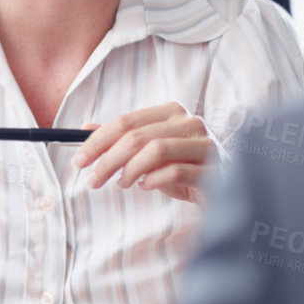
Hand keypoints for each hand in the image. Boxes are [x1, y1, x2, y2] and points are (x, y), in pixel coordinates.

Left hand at [73, 102, 214, 202]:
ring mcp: (205, 145)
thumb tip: (85, 129)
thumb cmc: (183, 169)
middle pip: (138, 136)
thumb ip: (122, 139)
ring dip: (130, 170)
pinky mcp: (214, 169)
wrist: (224, 190)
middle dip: (107, 159)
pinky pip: (176, 171)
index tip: (79, 161)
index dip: (98, 140)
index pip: (126, 121)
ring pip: (156, 150)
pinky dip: (153, 180)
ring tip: (121, 184)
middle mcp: (190, 123)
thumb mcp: (148, 154)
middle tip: (92, 180)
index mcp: (171, 112)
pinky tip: (145, 187)